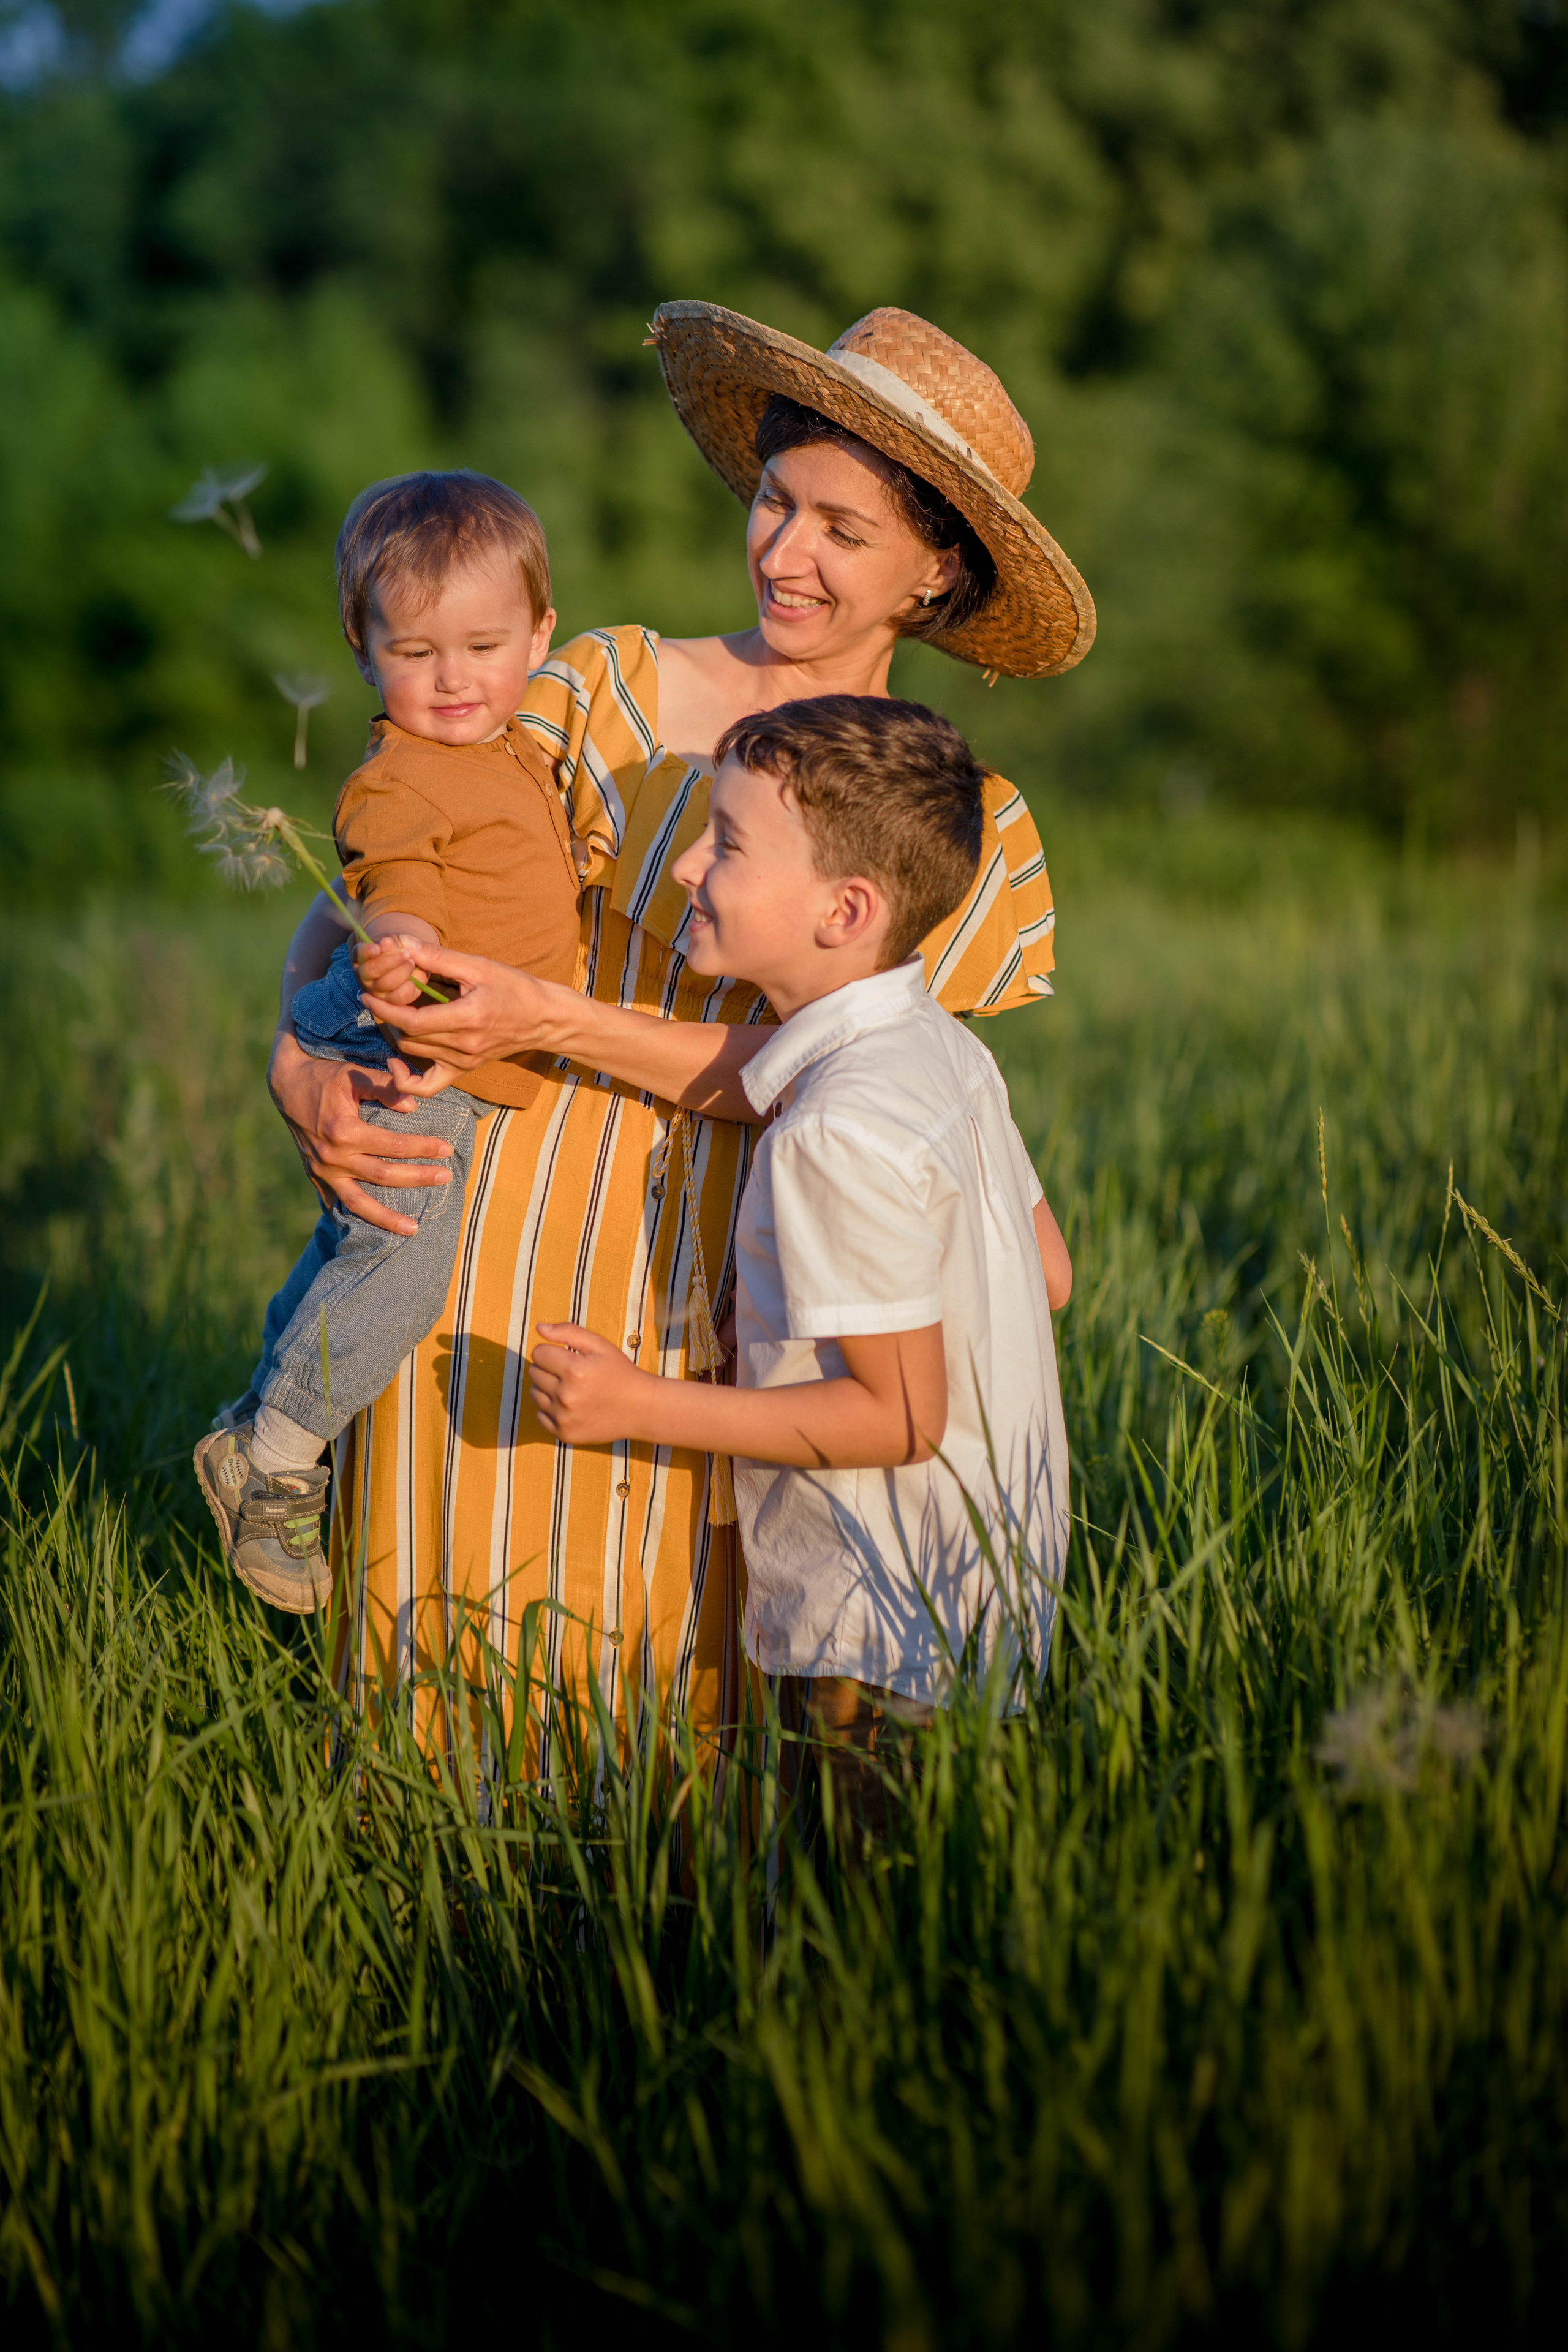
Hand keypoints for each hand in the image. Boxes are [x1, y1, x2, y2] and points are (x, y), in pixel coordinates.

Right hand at [267, 1029, 452, 1236]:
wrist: (287, 1085)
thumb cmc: (325, 1076)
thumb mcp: (354, 1075)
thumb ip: (384, 1088)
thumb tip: (413, 1107)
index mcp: (343, 1132)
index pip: (393, 1146)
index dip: (423, 1148)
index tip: (447, 1149)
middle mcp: (332, 1157)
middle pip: (383, 1176)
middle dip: (418, 1179)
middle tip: (447, 1177)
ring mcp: (322, 1171)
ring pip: (358, 1203)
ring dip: (387, 1219)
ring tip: (415, 1230)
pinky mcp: (315, 1176)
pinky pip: (337, 1202)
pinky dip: (356, 1217)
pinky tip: (375, 1232)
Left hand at [360, 940, 565, 1072]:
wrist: (543, 1018)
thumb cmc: (514, 987)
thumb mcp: (478, 966)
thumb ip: (438, 957)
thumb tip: (402, 944)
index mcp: (468, 1018)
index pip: (413, 1022)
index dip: (386, 1009)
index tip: (369, 994)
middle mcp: (465, 1046)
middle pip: (409, 1038)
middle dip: (389, 1016)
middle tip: (379, 995)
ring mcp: (464, 1062)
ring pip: (414, 1053)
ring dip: (398, 1033)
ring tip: (393, 1012)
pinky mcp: (464, 1070)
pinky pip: (428, 1086)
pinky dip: (407, 1079)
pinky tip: (396, 1062)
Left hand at [528, 1323, 646, 1442]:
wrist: (641, 1408)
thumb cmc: (619, 1372)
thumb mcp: (599, 1345)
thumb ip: (568, 1332)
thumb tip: (539, 1327)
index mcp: (574, 1370)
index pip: (538, 1353)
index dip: (551, 1351)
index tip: (566, 1357)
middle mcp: (566, 1396)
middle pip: (534, 1373)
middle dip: (549, 1369)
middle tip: (571, 1373)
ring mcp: (564, 1417)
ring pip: (534, 1394)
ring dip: (547, 1388)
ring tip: (571, 1389)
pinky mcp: (563, 1434)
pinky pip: (540, 1415)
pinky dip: (551, 1409)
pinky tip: (571, 1406)